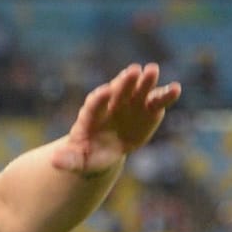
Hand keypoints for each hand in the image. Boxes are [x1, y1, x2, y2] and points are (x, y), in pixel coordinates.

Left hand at [53, 63, 181, 176]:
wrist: (103, 150)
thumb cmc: (87, 154)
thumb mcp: (76, 160)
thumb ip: (68, 160)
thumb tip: (55, 162)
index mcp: (90, 116)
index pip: (93, 105)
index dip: (99, 98)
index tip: (105, 91)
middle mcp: (110, 105)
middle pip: (116, 92)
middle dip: (124, 82)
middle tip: (133, 70)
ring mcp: (130, 105)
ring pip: (137, 91)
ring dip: (145, 81)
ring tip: (152, 70)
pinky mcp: (147, 110)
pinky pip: (157, 101)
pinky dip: (166, 95)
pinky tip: (176, 88)